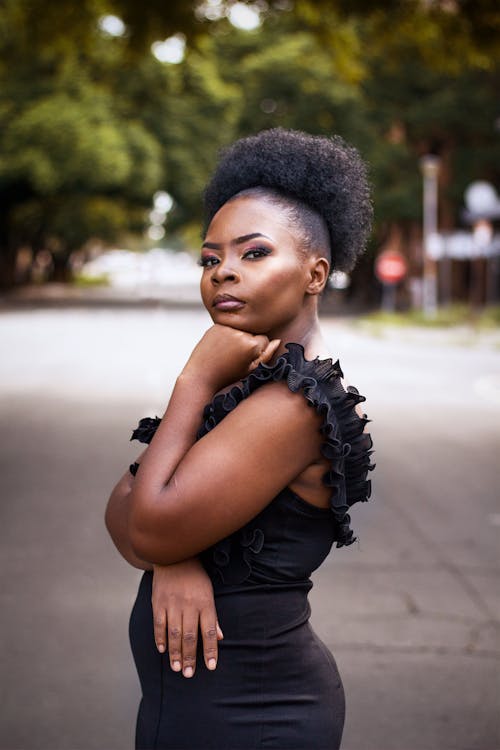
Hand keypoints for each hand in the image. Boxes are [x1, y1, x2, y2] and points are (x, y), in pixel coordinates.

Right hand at [152, 558, 222, 677]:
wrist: (174, 556)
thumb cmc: (196, 577)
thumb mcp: (209, 593)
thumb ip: (213, 616)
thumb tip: (220, 638)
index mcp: (204, 603)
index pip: (209, 631)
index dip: (210, 650)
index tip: (210, 666)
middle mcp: (188, 605)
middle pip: (189, 636)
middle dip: (189, 657)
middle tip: (189, 674)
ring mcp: (172, 604)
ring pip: (174, 633)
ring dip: (175, 653)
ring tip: (176, 668)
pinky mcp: (158, 602)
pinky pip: (159, 624)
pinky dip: (160, 638)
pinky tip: (163, 650)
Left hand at [182, 324, 280, 391]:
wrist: (201, 376)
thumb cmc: (227, 376)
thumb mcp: (251, 370)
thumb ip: (267, 355)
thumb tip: (278, 341)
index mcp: (250, 344)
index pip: (265, 339)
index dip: (257, 351)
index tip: (246, 359)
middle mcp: (239, 332)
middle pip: (253, 332)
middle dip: (248, 342)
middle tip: (235, 356)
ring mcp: (226, 327)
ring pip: (241, 329)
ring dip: (238, 337)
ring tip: (227, 352)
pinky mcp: (216, 325)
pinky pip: (229, 326)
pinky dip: (227, 334)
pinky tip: (220, 346)